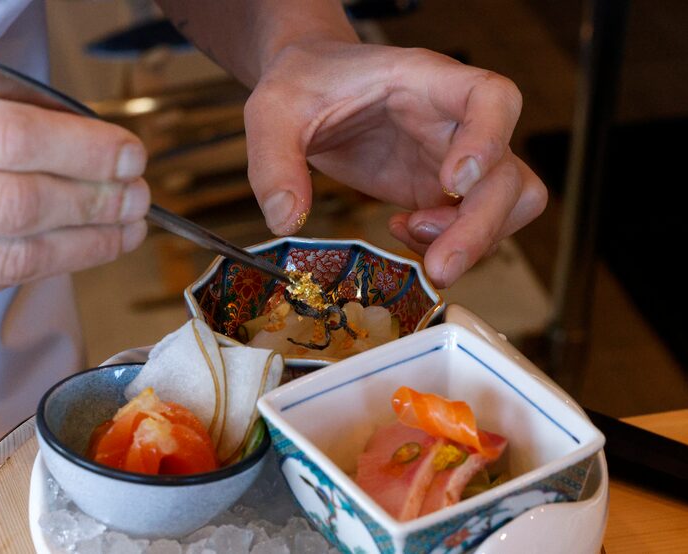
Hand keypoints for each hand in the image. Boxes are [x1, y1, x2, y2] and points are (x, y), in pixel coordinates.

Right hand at [0, 69, 149, 318]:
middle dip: (94, 204)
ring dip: (82, 247)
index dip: (82, 151)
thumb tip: (76, 141)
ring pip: (3, 259)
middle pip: (14, 208)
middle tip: (139, 196)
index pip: (5, 140)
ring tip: (124, 228)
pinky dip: (36, 266)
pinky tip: (72, 249)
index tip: (130, 153)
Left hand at [243, 42, 546, 287]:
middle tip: (437, 264)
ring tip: (409, 234)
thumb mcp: (274, 112)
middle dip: (480, 227)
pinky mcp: (439, 191)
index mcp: (427, 81)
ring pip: (507, 205)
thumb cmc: (303, 85)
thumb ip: (275, 161)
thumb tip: (287, 220)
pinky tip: (399, 232)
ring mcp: (452, 159)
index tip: (453, 183)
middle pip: (508, 174)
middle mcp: (454, 121)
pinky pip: (471, 226)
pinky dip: (444, 243)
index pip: (492, 97)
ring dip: (472, 240)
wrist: (309, 92)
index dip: (488, 140)